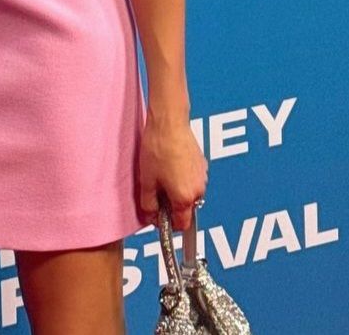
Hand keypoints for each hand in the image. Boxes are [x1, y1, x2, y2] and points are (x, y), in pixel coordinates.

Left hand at [138, 112, 207, 232]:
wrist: (169, 122)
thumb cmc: (158, 148)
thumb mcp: (146, 181)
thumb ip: (148, 205)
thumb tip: (150, 216)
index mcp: (185, 197)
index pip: (182, 225)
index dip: (168, 224)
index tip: (158, 217)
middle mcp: (198, 189)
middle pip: (186, 209)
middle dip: (172, 206)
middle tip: (156, 192)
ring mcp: (202, 176)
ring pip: (190, 193)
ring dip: (178, 191)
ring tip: (162, 175)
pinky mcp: (202, 163)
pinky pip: (193, 180)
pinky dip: (183, 178)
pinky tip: (170, 165)